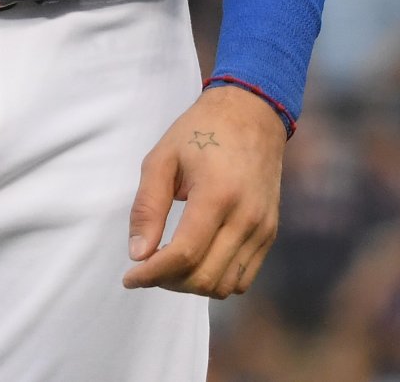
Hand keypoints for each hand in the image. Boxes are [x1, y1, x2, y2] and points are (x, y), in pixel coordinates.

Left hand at [122, 84, 286, 297]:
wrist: (252, 114)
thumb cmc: (201, 131)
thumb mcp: (162, 158)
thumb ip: (147, 207)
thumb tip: (138, 254)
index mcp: (217, 194)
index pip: (184, 254)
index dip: (152, 273)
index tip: (129, 277)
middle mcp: (246, 217)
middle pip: (204, 277)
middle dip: (168, 281)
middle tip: (147, 266)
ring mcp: (262, 228)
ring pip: (225, 286)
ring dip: (192, 285)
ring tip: (170, 264)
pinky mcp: (269, 233)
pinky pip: (243, 277)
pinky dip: (216, 280)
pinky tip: (196, 261)